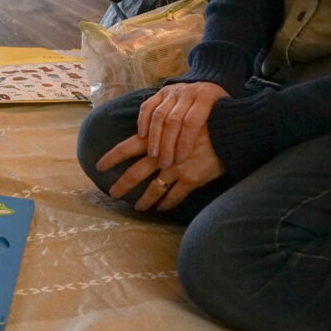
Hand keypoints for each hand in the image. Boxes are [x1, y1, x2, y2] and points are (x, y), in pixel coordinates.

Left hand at [98, 125, 224, 210]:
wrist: (231, 129)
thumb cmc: (204, 122)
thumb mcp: (179, 122)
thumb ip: (163, 133)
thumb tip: (148, 138)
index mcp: (158, 138)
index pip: (127, 147)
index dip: (112, 157)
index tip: (98, 166)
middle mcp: (164, 154)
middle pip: (137, 172)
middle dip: (122, 184)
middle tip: (112, 193)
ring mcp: (177, 168)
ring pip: (154, 188)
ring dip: (144, 200)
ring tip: (138, 208)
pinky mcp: (192, 178)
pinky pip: (175, 196)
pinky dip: (167, 204)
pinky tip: (161, 208)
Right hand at [137, 81, 227, 167]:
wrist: (211, 85)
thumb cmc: (220, 109)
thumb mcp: (225, 116)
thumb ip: (219, 129)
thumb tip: (212, 152)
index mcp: (206, 97)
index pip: (191, 122)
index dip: (184, 142)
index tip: (180, 160)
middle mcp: (188, 92)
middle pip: (173, 120)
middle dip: (167, 144)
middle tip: (165, 163)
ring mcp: (173, 91)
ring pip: (158, 115)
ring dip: (154, 137)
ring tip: (153, 154)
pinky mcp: (160, 92)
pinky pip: (147, 107)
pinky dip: (143, 122)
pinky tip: (142, 137)